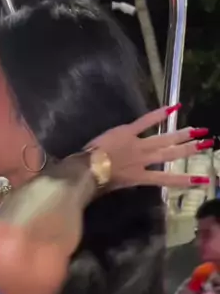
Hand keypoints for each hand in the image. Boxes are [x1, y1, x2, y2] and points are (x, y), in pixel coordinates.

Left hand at [90, 106, 211, 189]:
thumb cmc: (96, 182)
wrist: (88, 169)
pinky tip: (174, 107)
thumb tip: (127, 180)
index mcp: (139, 177)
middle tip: (206, 144)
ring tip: (198, 130)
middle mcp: (144, 160)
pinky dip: (159, 114)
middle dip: (189, 149)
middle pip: (170, 154)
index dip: (185, 180)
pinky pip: (146, 121)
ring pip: (164, 139)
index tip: (201, 181)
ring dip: (182, 134)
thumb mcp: (114, 186)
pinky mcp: (129, 131)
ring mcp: (138, 144)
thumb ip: (124, 181)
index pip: (166, 178)